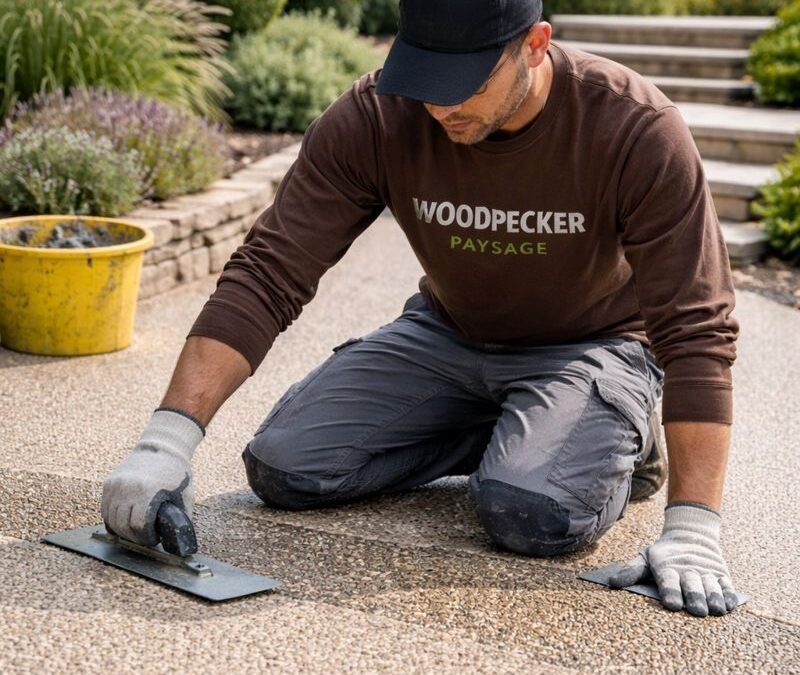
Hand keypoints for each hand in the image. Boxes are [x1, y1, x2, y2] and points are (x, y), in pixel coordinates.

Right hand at [102, 409, 203, 546]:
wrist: (162, 447)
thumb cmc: (175, 472)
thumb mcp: (185, 495)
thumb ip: (182, 518)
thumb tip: (181, 540)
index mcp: (147, 491)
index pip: (138, 526)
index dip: (146, 537)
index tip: (152, 538)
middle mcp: (127, 488)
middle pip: (123, 525)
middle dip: (133, 536)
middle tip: (143, 537)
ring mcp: (115, 485)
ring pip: (111, 519)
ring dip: (121, 530)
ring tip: (134, 531)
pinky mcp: (108, 483)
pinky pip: (106, 509)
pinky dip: (113, 519)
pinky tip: (123, 522)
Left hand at [609, 502, 737, 616]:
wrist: (690, 533)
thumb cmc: (664, 554)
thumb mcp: (645, 557)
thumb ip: (631, 571)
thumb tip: (612, 583)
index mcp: (667, 567)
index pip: (668, 580)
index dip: (670, 592)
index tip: (672, 605)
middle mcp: (688, 570)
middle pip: (692, 585)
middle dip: (694, 597)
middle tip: (697, 610)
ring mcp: (706, 572)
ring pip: (711, 586)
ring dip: (713, 597)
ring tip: (715, 609)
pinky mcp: (721, 574)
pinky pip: (727, 585)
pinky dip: (728, 594)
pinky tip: (729, 604)